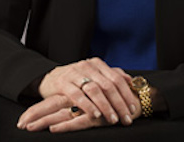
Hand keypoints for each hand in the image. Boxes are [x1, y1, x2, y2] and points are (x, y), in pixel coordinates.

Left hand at [17, 94, 108, 132]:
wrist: (138, 98)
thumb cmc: (116, 98)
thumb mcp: (97, 98)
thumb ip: (84, 101)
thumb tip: (67, 110)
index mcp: (78, 93)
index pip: (53, 101)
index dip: (38, 110)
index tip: (22, 120)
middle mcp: (81, 97)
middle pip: (53, 105)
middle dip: (36, 115)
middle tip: (21, 125)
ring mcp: (88, 106)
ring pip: (62, 113)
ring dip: (45, 121)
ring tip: (30, 128)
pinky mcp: (97, 115)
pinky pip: (79, 121)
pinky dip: (66, 126)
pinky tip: (54, 130)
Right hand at [18, 57, 140, 131]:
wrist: (50, 77)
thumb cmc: (76, 79)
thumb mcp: (94, 74)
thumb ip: (111, 76)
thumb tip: (130, 80)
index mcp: (97, 64)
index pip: (116, 78)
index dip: (126, 94)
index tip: (133, 109)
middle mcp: (88, 66)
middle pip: (108, 85)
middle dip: (119, 103)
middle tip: (126, 119)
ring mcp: (75, 73)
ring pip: (94, 90)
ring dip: (105, 106)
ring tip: (112, 119)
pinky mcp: (63, 83)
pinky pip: (78, 95)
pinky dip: (88, 106)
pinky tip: (95, 115)